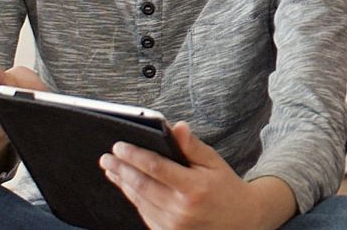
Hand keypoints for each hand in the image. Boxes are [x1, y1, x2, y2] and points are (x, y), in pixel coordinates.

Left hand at [102, 121, 295, 229]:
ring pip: (139, 201)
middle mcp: (181, 209)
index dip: (134, 155)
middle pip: (141, 185)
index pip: (156, 167)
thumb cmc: (226, 188)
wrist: (241, 221)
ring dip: (123, 184)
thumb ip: (192, 146)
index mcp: (194, 188)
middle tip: (106, 158)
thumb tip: (177, 127)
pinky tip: (127, 186)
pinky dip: (134, 199)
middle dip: (120, 169)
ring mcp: (173, 225)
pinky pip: (145, 214)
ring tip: (112, 169)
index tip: (119, 145)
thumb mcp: (214, 163)